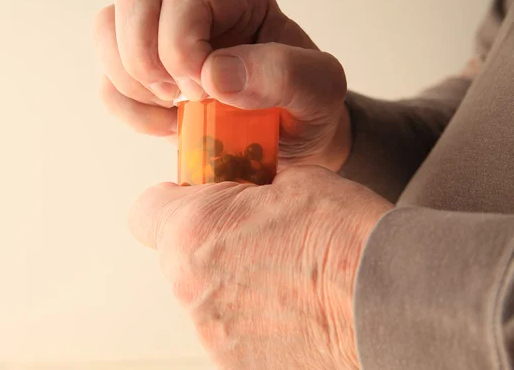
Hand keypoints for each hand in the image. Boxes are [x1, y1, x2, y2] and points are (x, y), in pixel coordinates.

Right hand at [94, 0, 350, 170]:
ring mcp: (163, 38)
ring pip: (107, 29)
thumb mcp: (319, 92)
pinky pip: (107, 82)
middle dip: (147, 58)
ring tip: (177, 111)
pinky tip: (167, 124)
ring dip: (133, 81)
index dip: (182, 46)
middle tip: (183, 97)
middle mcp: (196, 9)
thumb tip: (215, 73)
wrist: (290, 140)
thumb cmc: (305, 109)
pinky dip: (129, 109)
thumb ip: (284, 75)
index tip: (207, 91)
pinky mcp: (146, 75)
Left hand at [129, 166, 393, 368]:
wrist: (389, 302)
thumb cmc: (344, 237)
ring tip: (285, 276)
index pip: (145, 212)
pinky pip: (233, 331)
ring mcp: (215, 334)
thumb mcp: (292, 182)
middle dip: (208, 241)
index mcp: (194, 232)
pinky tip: (294, 307)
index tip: (198, 199)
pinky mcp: (241, 366)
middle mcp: (193, 288)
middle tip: (255, 235)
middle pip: (179, 256)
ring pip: (207, 295)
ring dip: (232, 282)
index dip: (171, 201)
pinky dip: (254, 318)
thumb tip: (243, 187)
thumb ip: (247, 187)